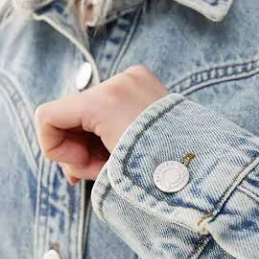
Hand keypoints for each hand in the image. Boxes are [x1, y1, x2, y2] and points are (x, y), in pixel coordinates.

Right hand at [34, 65, 168, 183]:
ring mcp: (136, 79)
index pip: (47, 116)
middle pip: (70, 114)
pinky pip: (110, 106)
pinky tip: (122, 150)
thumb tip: (72, 164)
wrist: (212, 173)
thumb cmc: (160, 179)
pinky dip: (108, 129)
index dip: (54, 149)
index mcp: (106, 101)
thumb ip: (77, 163)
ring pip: (89, 111)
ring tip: (116, 164)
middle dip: (76, 147)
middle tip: (99, 171)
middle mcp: (120, 81)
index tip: (82, 168)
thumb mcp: (108, 174)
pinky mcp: (147, 84)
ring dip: (92, 140)